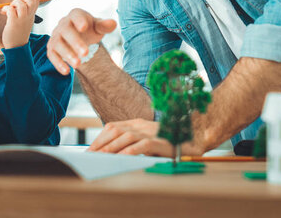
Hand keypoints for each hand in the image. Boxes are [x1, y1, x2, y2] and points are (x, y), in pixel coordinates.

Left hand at [1, 0, 41, 48]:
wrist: (17, 46)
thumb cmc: (18, 33)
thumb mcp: (24, 21)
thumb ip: (22, 12)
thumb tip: (15, 3)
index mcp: (32, 14)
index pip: (37, 0)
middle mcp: (29, 15)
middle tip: (15, 4)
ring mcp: (22, 19)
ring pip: (19, 3)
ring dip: (13, 3)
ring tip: (9, 10)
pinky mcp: (14, 22)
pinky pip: (11, 9)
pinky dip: (6, 9)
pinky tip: (4, 13)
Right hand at [47, 8, 116, 74]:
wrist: (80, 37)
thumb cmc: (90, 30)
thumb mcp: (98, 27)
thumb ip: (104, 26)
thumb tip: (113, 23)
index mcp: (76, 15)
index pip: (76, 15)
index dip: (79, 20)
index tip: (84, 27)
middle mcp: (63, 24)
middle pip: (66, 31)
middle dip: (75, 42)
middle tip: (86, 53)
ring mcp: (56, 36)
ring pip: (58, 44)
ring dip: (67, 54)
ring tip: (78, 64)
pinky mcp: (52, 48)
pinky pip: (52, 55)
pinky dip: (58, 63)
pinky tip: (66, 72)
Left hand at [87, 118, 204, 156]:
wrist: (191, 140)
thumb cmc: (166, 144)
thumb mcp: (146, 141)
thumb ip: (131, 143)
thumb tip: (111, 153)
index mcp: (137, 123)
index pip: (113, 127)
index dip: (100, 138)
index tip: (90, 150)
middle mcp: (142, 124)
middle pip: (116, 130)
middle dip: (100, 143)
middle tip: (90, 155)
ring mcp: (151, 131)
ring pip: (126, 136)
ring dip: (111, 147)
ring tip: (101, 157)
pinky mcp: (160, 140)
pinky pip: (142, 145)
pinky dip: (130, 151)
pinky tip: (121, 157)